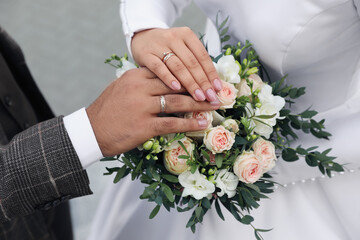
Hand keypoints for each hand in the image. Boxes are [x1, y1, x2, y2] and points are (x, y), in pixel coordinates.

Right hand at [86, 68, 219, 155]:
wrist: (91, 131)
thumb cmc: (107, 110)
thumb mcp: (121, 88)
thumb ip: (142, 82)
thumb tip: (163, 82)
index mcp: (136, 76)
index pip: (167, 71)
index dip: (187, 75)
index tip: (202, 78)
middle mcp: (140, 88)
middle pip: (176, 85)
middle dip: (198, 88)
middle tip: (214, 91)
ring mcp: (142, 107)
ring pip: (178, 102)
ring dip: (199, 105)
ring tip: (214, 105)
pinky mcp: (144, 126)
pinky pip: (172, 123)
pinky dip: (190, 124)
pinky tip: (202, 124)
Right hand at [131, 27, 221, 104]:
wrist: (141, 37)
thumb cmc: (166, 48)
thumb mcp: (182, 48)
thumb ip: (194, 62)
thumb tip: (212, 85)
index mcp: (186, 35)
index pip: (202, 56)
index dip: (211, 73)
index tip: (218, 88)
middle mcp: (174, 38)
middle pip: (192, 62)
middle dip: (203, 81)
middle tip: (210, 96)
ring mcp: (159, 46)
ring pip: (178, 66)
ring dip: (190, 83)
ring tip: (198, 96)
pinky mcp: (146, 54)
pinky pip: (159, 67)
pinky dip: (168, 78)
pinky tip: (176, 88)